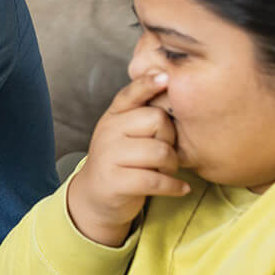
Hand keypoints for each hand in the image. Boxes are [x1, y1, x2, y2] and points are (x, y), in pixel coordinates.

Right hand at [66, 71, 189, 246]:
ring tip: (166, 170)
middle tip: (166, 151)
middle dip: (170, 138)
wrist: (95, 197)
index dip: (148, 84)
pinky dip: (174, 186)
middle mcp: (107, 132)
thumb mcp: (125, 133)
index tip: (166, 77)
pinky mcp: (115, 181)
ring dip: (172, 165)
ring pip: (160, 151)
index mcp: (113, 116)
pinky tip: (179, 188)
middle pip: (157, 120)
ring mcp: (108, 156)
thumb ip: (143, 114)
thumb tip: (172, 88)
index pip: (130, 94)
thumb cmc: (122, 161)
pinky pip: (156, 180)